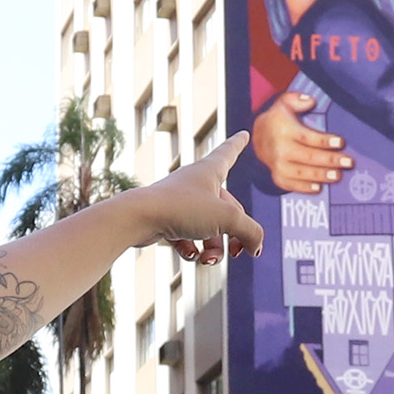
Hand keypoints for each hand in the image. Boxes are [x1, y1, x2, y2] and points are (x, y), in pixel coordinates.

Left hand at [128, 134, 264, 263]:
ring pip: (209, 229)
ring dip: (214, 249)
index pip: (228, 153)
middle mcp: (195, 183)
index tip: (243, 134)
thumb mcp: (227, 219)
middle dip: (236, 234)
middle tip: (239, 252)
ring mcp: (180, 203)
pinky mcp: (166, 221)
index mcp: (209, 171)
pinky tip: (190, 255)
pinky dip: (192, 250)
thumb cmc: (183, 209)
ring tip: (208, 260)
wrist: (138, 218)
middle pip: (228, 210)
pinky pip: (188, 238)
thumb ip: (250, 232)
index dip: (238, 144)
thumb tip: (256, 247)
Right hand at [252, 92, 349, 193]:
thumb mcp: (284, 103)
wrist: (257, 137)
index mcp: (284, 130)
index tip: (341, 142)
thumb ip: (296, 99)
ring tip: (337, 175)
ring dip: (321, 175)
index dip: (325, 141)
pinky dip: (305, 188)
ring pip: (302, 173)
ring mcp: (278, 165)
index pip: (308, 137)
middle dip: (330, 160)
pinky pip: (292, 185)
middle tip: (348, 162)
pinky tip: (319, 188)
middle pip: (309, 157)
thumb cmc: (278, 119)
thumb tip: (311, 101)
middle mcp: (280, 149)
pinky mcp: (277, 176)